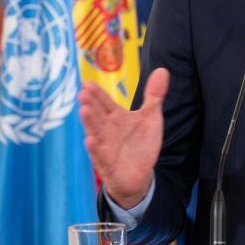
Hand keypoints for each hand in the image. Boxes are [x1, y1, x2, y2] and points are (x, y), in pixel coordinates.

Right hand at [79, 68, 169, 208]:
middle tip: (83, 92)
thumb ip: (154, 95)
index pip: (104, 102)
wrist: (140, 175)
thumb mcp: (151, 117)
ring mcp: (105, 146)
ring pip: (95, 132)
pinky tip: (90, 140)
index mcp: (115, 117)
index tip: (87, 83)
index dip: (97, 93)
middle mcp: (107, 130)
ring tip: (83, 110)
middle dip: (90, 104)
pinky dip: (95, 148)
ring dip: (89, 122)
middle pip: (97, 115)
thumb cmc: (141, 143)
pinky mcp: (108, 164)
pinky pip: (100, 155)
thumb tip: (162, 70)